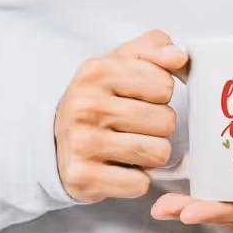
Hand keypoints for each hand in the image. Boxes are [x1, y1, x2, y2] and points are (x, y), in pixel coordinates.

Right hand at [54, 30, 188, 202]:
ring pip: (158, 153)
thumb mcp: (119, 64)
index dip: (159, 94)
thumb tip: (179, 56)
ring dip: (150, 154)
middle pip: (166, 121)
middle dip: (157, 127)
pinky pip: (140, 183)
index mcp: (97, 71)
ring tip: (128, 146)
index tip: (139, 98)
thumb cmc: (97, 100)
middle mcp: (86, 106)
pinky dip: (136, 179)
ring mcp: (83, 143)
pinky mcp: (84, 178)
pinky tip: (119, 168)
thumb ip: (153, 49)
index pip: (164, 85)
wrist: (53, 143)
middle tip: (132, 127)